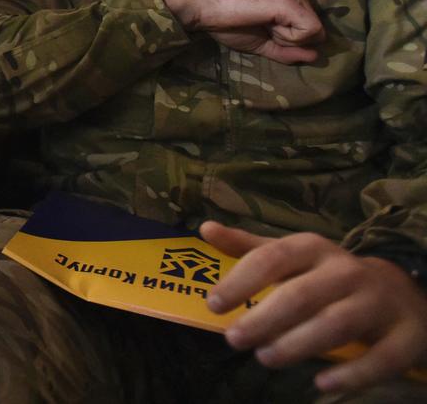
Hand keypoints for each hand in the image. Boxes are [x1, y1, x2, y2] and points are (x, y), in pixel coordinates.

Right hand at [162, 0, 323, 64]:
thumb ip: (289, 51)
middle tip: (263, 28)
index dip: (291, 40)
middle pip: (317, 32)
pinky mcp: (290, 1)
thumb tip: (315, 57)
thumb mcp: (263, 44)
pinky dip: (288, 37)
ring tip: (262, 25)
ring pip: (315, 32)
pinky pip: (309, 31)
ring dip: (289, 39)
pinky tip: (266, 25)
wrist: (204, 10)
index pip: (312, 30)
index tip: (264, 30)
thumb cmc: (227, 24)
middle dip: (292, 40)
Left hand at [202, 222, 426, 392]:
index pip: (272, 258)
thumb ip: (251, 248)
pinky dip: (353, 374)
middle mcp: (347, 271)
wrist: (401, 293)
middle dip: (264, 318)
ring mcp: (379, 303)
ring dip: (297, 344)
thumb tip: (206, 228)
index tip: (214, 304)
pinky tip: (322, 384)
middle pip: (301, 294)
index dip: (241, 280)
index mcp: (314, 249)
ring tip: (265, 358)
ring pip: (336, 324)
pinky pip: (382, 358)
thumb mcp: (293, 257)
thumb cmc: (329, 277)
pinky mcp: (406, 336)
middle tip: (234, 339)